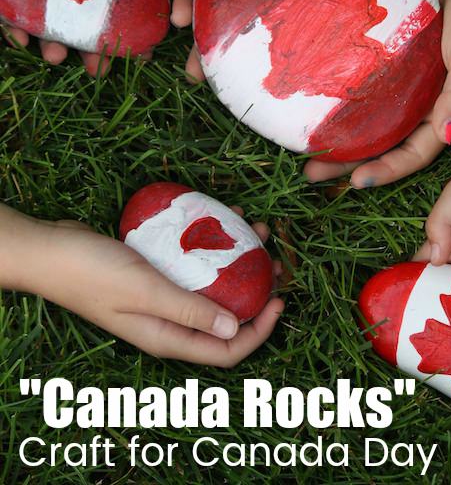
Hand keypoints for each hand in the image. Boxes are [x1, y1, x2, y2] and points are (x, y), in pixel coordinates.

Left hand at [0, 0, 168, 74]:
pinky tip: (24, 40)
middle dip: (92, 50)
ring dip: (55, 46)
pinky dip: (16, 31)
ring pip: (48, 23)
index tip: (142, 51)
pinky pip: (11, 14)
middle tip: (98, 68)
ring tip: (58, 56)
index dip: (129, 25)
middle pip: (83, 19)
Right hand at [14, 207, 282, 365]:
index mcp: (167, 337)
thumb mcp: (146, 291)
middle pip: (224, 318)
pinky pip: (193, 264)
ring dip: (236, 262)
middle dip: (254, 292)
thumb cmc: (93, 273)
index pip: (226, 350)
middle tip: (273, 261)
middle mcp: (168, 322)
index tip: (279, 298)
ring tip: (253, 231)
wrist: (52, 250)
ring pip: (210, 287)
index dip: (259, 331)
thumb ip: (189, 311)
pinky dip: (211, 246)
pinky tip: (222, 218)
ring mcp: (161, 297)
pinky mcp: (154, 274)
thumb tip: (236, 329)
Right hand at [171, 0, 392, 77]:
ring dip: (232, 55)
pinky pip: (283, 28)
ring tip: (222, 81)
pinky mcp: (304, 2)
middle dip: (203, 43)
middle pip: (220, 11)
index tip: (178, 23)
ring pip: (249, 26)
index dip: (187, 1)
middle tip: (193, 73)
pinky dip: (271, 50)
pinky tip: (265, 71)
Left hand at [304, 0, 450, 185]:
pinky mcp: (391, 66)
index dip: (385, 171)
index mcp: (441, 115)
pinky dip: (341, 99)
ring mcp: (403, 88)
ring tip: (303, 146)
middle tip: (311, 173)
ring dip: (338, 135)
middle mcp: (418, 108)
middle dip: (348, 162)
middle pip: (381, 144)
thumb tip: (447, 135)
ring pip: (367, 121)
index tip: (355, 183)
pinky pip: (363, 89)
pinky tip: (314, 102)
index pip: (411, 155)